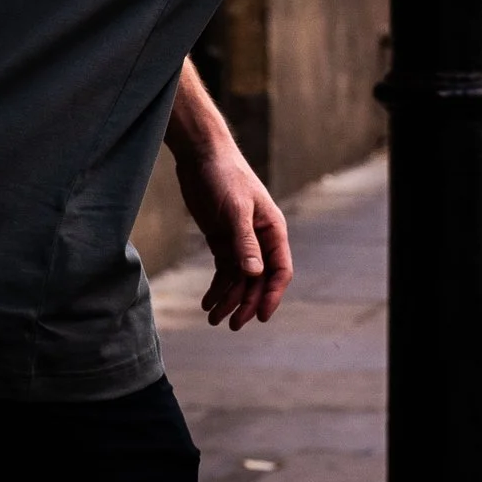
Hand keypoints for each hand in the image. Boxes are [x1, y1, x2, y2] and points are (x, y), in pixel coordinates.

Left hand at [175, 142, 292, 330]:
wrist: (202, 155)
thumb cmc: (225, 177)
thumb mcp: (235, 210)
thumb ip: (245, 242)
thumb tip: (255, 274)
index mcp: (273, 231)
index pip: (279, 270)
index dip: (272, 295)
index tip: (261, 317)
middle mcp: (261, 238)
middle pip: (259, 280)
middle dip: (247, 303)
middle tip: (231, 325)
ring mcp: (241, 240)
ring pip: (240, 278)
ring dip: (229, 299)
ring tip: (213, 319)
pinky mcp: (222, 239)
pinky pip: (225, 270)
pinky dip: (218, 287)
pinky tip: (207, 301)